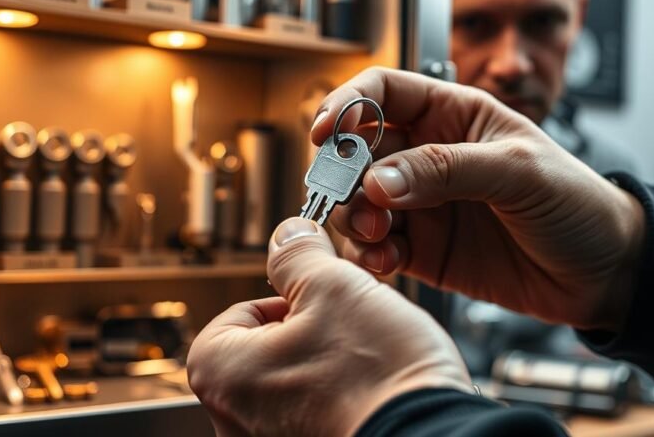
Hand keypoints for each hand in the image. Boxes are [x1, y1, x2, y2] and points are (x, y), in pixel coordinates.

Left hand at [187, 217, 471, 436]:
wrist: (433, 436)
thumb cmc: (379, 377)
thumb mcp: (335, 288)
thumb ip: (298, 256)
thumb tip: (287, 236)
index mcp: (220, 375)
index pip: (239, 313)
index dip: (287, 298)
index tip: (319, 299)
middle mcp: (232, 421)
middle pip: (264, 352)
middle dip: (308, 333)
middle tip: (349, 328)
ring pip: (292, 385)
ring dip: (325, 366)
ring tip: (364, 362)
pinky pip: (313, 418)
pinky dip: (337, 402)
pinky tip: (369, 395)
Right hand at [312, 68, 644, 330]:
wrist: (606, 274)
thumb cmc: (578, 203)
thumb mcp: (519, 171)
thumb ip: (446, 170)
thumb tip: (378, 179)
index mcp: (454, 114)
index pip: (384, 92)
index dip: (347, 103)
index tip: (326, 131)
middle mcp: (429, 155)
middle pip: (358, 150)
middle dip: (344, 172)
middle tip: (356, 198)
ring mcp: (422, 204)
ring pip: (357, 201)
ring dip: (354, 216)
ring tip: (377, 234)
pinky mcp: (422, 249)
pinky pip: (375, 246)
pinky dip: (369, 254)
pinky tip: (386, 262)